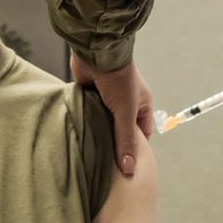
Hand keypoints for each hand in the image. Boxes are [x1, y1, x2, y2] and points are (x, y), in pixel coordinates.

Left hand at [70, 53, 152, 175]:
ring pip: (103, 123)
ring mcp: (107, 99)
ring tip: (91, 154)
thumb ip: (126, 141)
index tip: (125, 167)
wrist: (98, 53)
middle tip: (106, 165)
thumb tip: (129, 169)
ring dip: (98, 133)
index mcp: (141, 105)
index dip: (135, 149)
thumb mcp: (126, 113)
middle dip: (114, 143)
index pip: (142, 133)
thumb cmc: (119, 79)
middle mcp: (126, 103)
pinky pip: (89, 114)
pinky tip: (80, 136)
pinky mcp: (90, 95)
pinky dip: (85, 122)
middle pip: (121, 130)